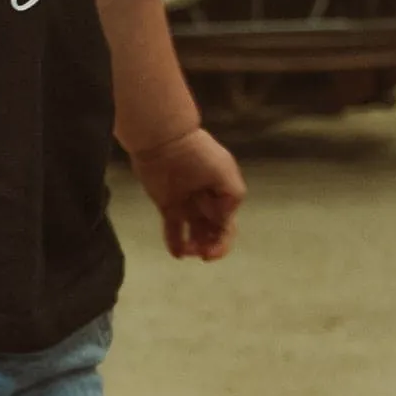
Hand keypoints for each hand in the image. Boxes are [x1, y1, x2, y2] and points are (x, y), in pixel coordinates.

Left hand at [130, 128, 245, 260]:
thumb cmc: (197, 153)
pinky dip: (176, 243)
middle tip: (202, 253)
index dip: (222, 241)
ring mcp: (187, 204)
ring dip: (195, 247)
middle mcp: (207, 202)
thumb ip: (232, 197)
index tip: (210, 248)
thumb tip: (224, 219)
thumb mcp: (224, 171)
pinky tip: (177, 253)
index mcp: (223, 195)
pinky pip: (174, 229)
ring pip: (195, 234)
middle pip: (213, 233)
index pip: (227, 226)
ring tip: (187, 250)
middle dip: (211, 246)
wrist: (164, 141)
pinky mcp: (167, 205)